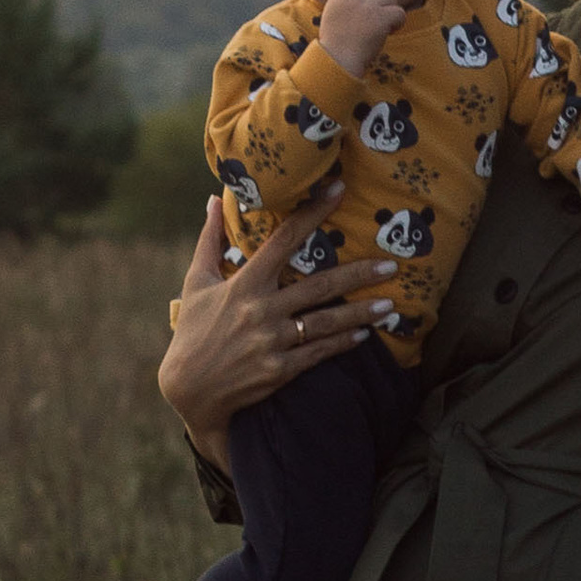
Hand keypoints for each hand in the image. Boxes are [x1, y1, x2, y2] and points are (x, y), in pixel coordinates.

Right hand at [158, 187, 398, 464]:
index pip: (283, 240)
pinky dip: (343, 343)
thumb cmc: (192, 331)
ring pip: (326, 322)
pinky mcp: (280, 370)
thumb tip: (213, 200)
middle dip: (359, 274)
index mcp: (243, 284)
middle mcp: (261, 310)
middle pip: (319, 285)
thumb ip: (209, 240)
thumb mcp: (196, 282)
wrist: (189, 390)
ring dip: (361, 313)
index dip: (313, 213)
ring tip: (390, 304)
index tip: (339, 190)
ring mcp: (272, 341)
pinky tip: (364, 335)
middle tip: (392, 264)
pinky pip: (319, 352)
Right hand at [315, 0, 403, 78]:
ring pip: (391, 1)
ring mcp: (367, 4)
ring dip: (390, 16)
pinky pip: (400, 13)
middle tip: (373, 27)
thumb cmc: (337, 45)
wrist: (338, 59)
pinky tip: (388, 33)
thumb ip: (346, 4)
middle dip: (382, 8)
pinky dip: (398, 24)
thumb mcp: (333, 17)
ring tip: (379, 32)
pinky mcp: (380, 15)